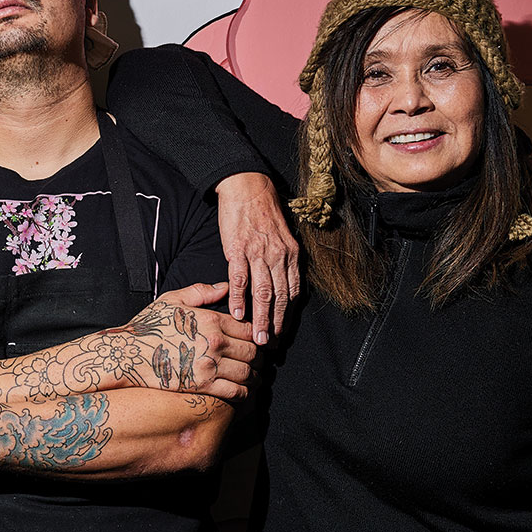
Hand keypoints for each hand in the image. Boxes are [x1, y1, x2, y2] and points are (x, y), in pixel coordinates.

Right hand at [116, 282, 257, 400]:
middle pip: (253, 351)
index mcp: (211, 320)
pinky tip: (244, 391)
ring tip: (255, 376)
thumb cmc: (149, 326)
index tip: (257, 341)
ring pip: (248, 372)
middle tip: (259, 360)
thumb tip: (226, 287)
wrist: (128, 354)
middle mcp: (214, 343)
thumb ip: (202, 291)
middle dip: (259, 356)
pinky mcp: (202, 386)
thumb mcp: (173, 299)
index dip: (257, 335)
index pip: (248, 328)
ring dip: (256, 376)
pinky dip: (245, 393)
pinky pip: (235, 392)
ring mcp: (209, 365)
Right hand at [215, 172, 300, 343]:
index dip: (288, 315)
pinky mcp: (238, 249)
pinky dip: (240, 299)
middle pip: (279, 297)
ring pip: (263, 293)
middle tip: (269, 344)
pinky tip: (237, 314)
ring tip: (257, 337)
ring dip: (260, 318)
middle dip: (275, 323)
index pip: (293, 292)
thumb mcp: (282, 235)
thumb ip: (284, 258)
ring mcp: (258, 253)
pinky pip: (241, 279)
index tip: (283, 333)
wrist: (246, 186)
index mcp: (290, 254)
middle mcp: (278, 256)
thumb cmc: (263, 211)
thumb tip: (283, 282)